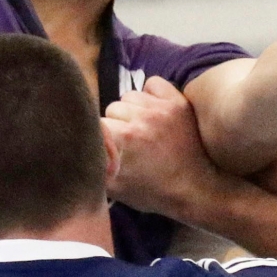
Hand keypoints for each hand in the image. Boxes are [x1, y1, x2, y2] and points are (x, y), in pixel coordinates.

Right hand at [103, 78, 227, 220]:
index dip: (100, 137)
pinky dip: (151, 95)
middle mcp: (140, 118)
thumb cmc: (154, 192)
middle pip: (112, 108)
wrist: (197, 190)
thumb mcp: (114, 187)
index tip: (110, 149)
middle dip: (117, 124)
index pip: (96, 124)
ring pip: (130, 96)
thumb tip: (78, 147)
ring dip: (133, 110)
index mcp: (121, 139)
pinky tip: (155, 113)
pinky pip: (153, 84)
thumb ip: (93, 163)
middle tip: (129, 143)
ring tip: (143, 129)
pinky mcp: (178, 102)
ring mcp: (161, 108)